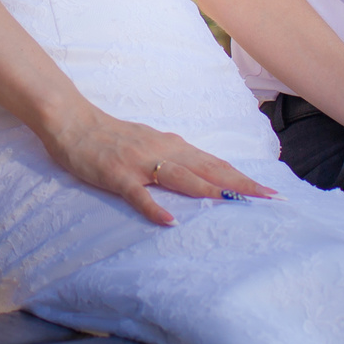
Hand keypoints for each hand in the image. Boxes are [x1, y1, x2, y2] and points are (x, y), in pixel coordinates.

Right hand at [42, 102, 275, 226]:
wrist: (74, 123)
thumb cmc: (112, 136)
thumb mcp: (151, 143)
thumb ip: (176, 157)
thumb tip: (204, 173)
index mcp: (172, 146)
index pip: (215, 163)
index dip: (242, 177)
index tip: (269, 191)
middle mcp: (163, 151)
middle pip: (208, 169)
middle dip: (239, 184)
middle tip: (269, 198)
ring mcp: (140, 163)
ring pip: (180, 177)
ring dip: (209, 190)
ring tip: (234, 203)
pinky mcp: (117, 174)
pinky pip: (138, 193)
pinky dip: (154, 207)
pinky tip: (169, 221)